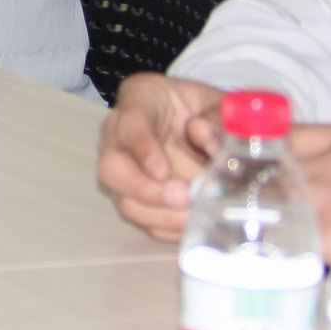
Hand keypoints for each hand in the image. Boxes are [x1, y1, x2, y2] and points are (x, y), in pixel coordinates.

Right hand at [96, 72, 224, 240]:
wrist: (195, 116)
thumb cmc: (203, 107)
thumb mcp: (217, 102)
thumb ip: (218, 122)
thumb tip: (214, 148)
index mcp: (139, 101)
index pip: (130, 124)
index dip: (143, 150)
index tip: (162, 171)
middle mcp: (118, 137)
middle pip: (112, 168)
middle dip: (147, 191)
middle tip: (184, 198)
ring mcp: (124, 170)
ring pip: (124, 199)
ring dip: (161, 215)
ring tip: (196, 217)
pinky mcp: (135, 196)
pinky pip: (143, 220)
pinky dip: (169, 228)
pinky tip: (195, 225)